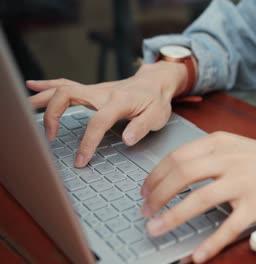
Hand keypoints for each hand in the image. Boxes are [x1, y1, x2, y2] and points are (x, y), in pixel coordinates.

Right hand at [28, 61, 188, 166]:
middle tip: (48, 137)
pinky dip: (48, 85)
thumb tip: (127, 139)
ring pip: (62, 88)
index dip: (88, 142)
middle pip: (68, 95)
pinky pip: (66, 85)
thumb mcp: (158, 116)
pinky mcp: (91, 91)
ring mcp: (95, 90)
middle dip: (53, 115)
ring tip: (25, 110)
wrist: (155, 82)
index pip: (98, 122)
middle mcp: (103, 92)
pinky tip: (33, 86)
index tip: (81, 160)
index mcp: (120, 101)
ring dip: (42, 98)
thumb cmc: (156, 101)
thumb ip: (143, 127)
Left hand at [140, 132, 255, 262]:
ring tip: (155, 229)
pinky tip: (197, 254)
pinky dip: (211, 242)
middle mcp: (229, 160)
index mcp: (219, 143)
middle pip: (182, 175)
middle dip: (157, 195)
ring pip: (200, 200)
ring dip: (173, 217)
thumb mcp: (233, 143)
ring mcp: (243, 182)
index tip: (144, 190)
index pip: (177, 157)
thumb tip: (172, 171)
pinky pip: (229, 226)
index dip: (155, 176)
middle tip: (145, 210)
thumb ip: (205, 152)